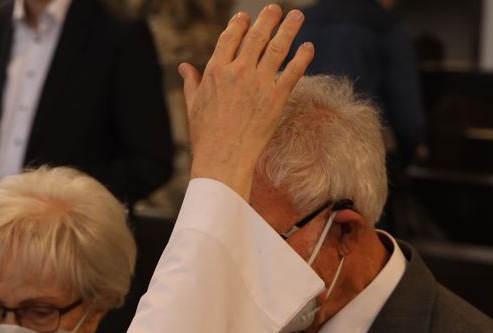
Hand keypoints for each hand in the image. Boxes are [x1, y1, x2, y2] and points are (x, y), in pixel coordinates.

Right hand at [181, 5, 314, 197]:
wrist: (224, 159)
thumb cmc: (205, 135)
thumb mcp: (193, 105)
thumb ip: (191, 82)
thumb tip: (184, 67)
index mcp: (216, 70)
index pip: (231, 37)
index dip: (240, 23)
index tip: (246, 17)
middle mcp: (238, 72)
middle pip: (257, 36)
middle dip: (268, 18)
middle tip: (275, 9)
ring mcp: (259, 84)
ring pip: (278, 47)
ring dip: (289, 28)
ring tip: (297, 16)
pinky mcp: (276, 98)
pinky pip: (293, 71)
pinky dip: (302, 57)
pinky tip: (308, 47)